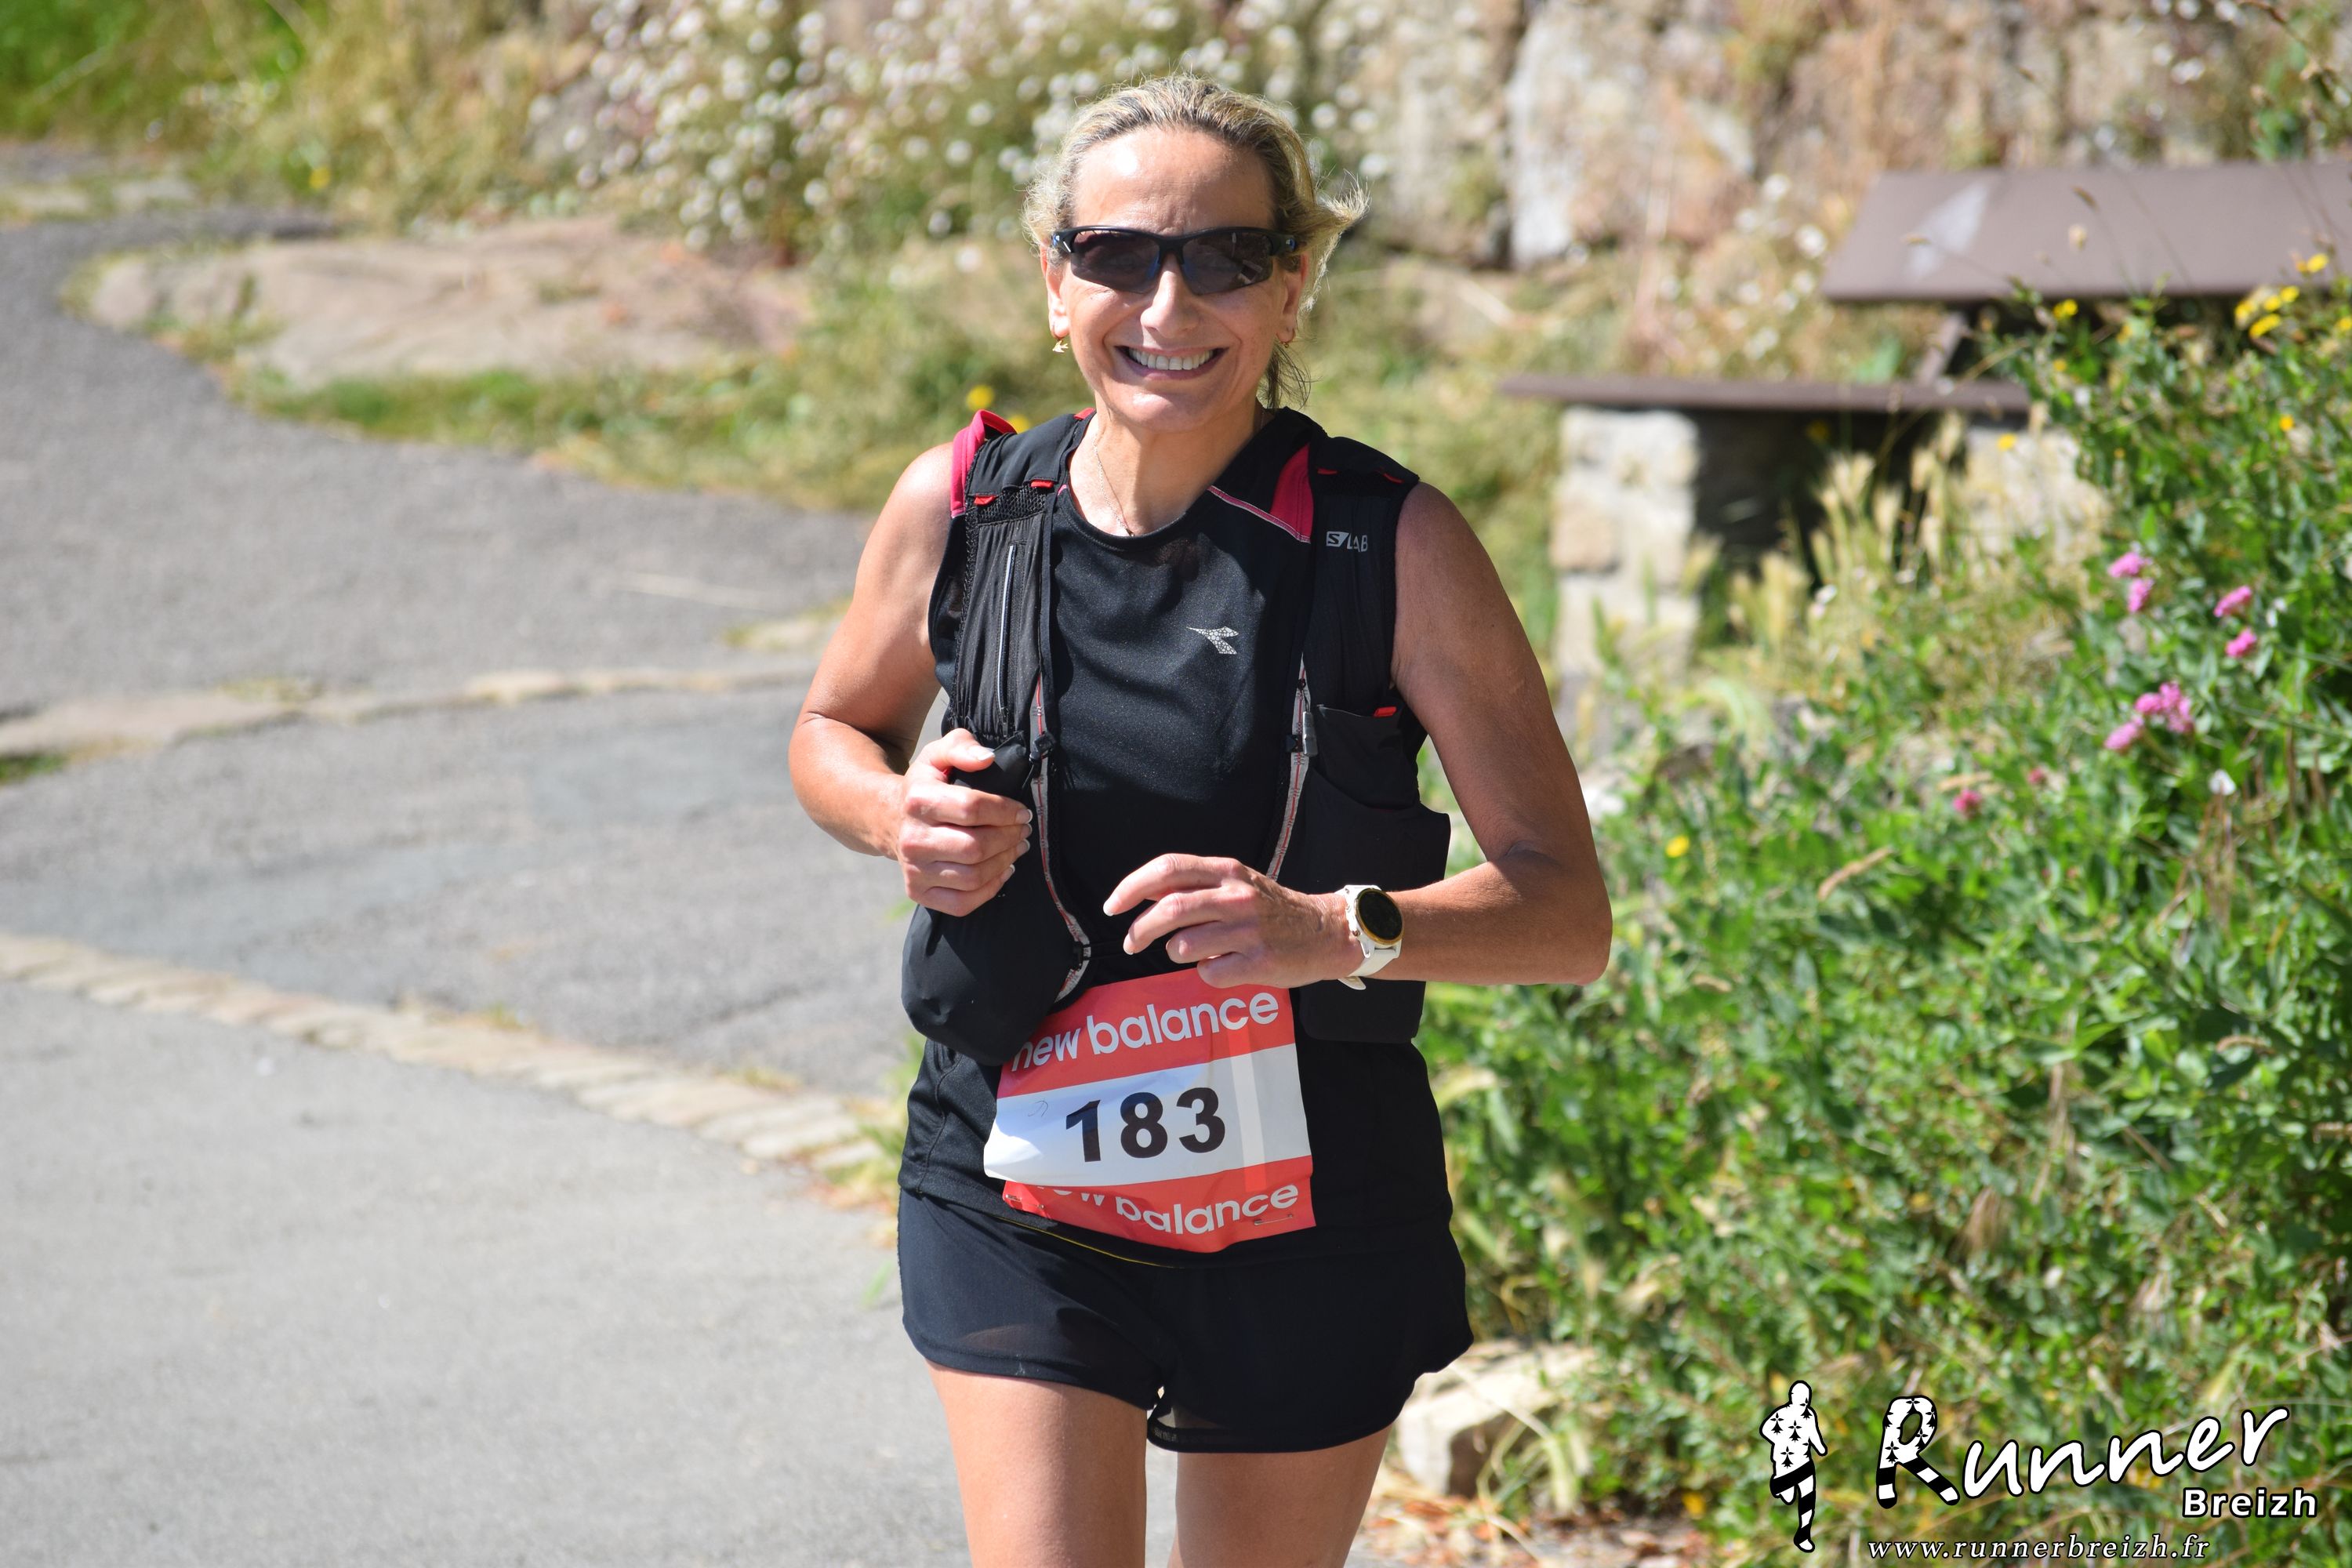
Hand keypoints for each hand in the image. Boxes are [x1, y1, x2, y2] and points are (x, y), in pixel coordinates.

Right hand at [897, 728, 1031, 914]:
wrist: (889, 818)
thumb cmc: (925, 786)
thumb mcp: (937, 755)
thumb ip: (961, 746)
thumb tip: (986, 759)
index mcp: (918, 800)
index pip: (972, 808)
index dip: (1005, 811)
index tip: (1022, 812)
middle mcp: (913, 838)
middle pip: (975, 847)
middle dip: (1009, 839)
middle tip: (1022, 831)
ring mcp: (914, 869)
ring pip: (973, 877)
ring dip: (1004, 863)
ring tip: (1015, 848)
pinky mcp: (918, 892)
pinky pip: (962, 903)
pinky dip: (990, 890)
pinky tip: (1001, 871)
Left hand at [1103, 854, 1357, 987]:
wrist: (1326, 931)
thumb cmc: (1271, 909)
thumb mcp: (1236, 882)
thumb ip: (1193, 884)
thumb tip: (1142, 891)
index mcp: (1227, 871)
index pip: (1167, 869)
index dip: (1131, 887)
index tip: (1112, 906)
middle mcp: (1236, 896)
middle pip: (1169, 910)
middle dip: (1139, 930)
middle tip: (1130, 943)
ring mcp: (1248, 930)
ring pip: (1183, 946)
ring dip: (1178, 953)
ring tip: (1198, 952)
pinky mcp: (1259, 962)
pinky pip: (1209, 973)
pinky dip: (1208, 973)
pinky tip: (1226, 965)